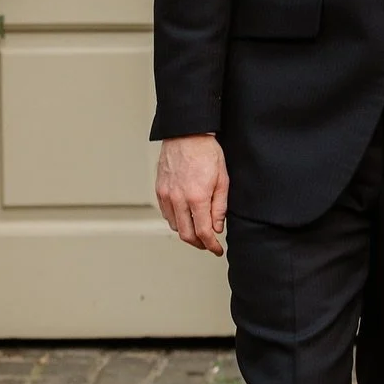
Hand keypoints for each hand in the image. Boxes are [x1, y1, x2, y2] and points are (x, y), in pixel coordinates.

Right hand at [156, 135, 229, 253]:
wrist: (187, 134)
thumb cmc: (207, 152)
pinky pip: (166, 214)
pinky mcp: (160, 190)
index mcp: (197, 197)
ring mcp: (166, 195)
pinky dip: (176, 220)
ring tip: (198, 230)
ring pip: (175, 226)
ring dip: (187, 233)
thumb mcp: (223, 180)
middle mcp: (178, 199)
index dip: (212, 245)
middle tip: (208, 244)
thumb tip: (217, 227)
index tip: (217, 250)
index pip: (203, 232)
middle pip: (186, 235)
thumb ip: (220, 207)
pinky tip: (185, 217)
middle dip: (199, 244)